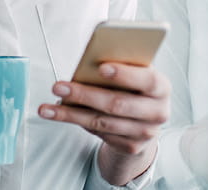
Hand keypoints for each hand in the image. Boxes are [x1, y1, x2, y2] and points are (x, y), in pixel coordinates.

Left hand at [38, 63, 169, 183]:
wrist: (144, 120)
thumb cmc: (133, 86)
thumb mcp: (133, 72)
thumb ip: (119, 64)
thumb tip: (90, 59)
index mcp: (161, 87)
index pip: (146, 79)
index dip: (124, 74)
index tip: (101, 67)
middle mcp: (158, 112)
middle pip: (117, 104)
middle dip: (84, 95)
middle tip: (58, 87)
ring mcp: (145, 132)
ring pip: (102, 122)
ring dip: (70, 114)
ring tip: (47, 107)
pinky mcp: (131, 146)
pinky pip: (99, 133)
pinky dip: (78, 122)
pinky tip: (61, 114)